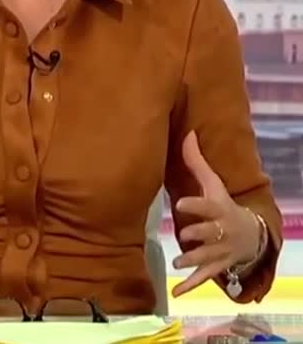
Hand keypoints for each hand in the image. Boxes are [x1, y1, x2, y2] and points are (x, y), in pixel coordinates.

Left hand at [172, 130, 260, 296]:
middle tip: (184, 236)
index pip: (206, 206)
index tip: (179, 204)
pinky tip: (176, 294)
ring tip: (177, 264)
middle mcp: (220, 232)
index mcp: (217, 209)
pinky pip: (203, 279)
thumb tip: (187, 132)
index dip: (194, 206)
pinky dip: (190, 287)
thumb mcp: (213, 184)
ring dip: (192, 261)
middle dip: (197, 235)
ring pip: (205, 258)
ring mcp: (219, 251)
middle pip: (208, 234)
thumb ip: (197, 162)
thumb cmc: (224, 204)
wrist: (250, 235)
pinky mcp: (216, 268)